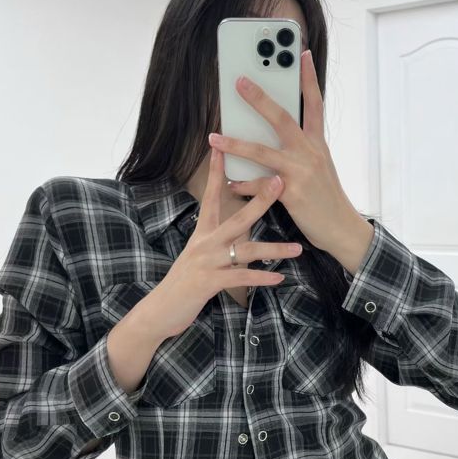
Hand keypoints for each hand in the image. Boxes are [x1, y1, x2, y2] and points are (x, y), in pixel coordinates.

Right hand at [151, 147, 303, 336]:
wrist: (160, 310)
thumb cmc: (183, 283)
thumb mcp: (199, 256)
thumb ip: (218, 241)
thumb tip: (239, 229)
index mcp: (202, 233)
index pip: (210, 197)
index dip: (216, 172)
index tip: (222, 149)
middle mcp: (204, 243)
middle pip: (237, 218)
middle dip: (261, 200)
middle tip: (280, 182)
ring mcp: (207, 262)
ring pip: (246, 251)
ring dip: (274, 249)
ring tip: (297, 249)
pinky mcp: (209, 283)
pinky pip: (241, 278)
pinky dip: (261, 278)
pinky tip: (279, 277)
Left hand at [208, 49, 358, 251]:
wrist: (341, 228)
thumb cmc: (326, 197)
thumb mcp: (319, 166)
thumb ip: (300, 148)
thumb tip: (271, 135)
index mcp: (317, 143)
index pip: (315, 103)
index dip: (308, 77)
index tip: (300, 53)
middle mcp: (309, 152)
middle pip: (283, 118)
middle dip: (259, 98)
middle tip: (239, 81)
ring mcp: (301, 171)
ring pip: (262, 152)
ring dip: (235, 144)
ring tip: (214, 138)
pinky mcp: (291, 193)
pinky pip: (259, 185)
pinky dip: (242, 184)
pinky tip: (229, 183)